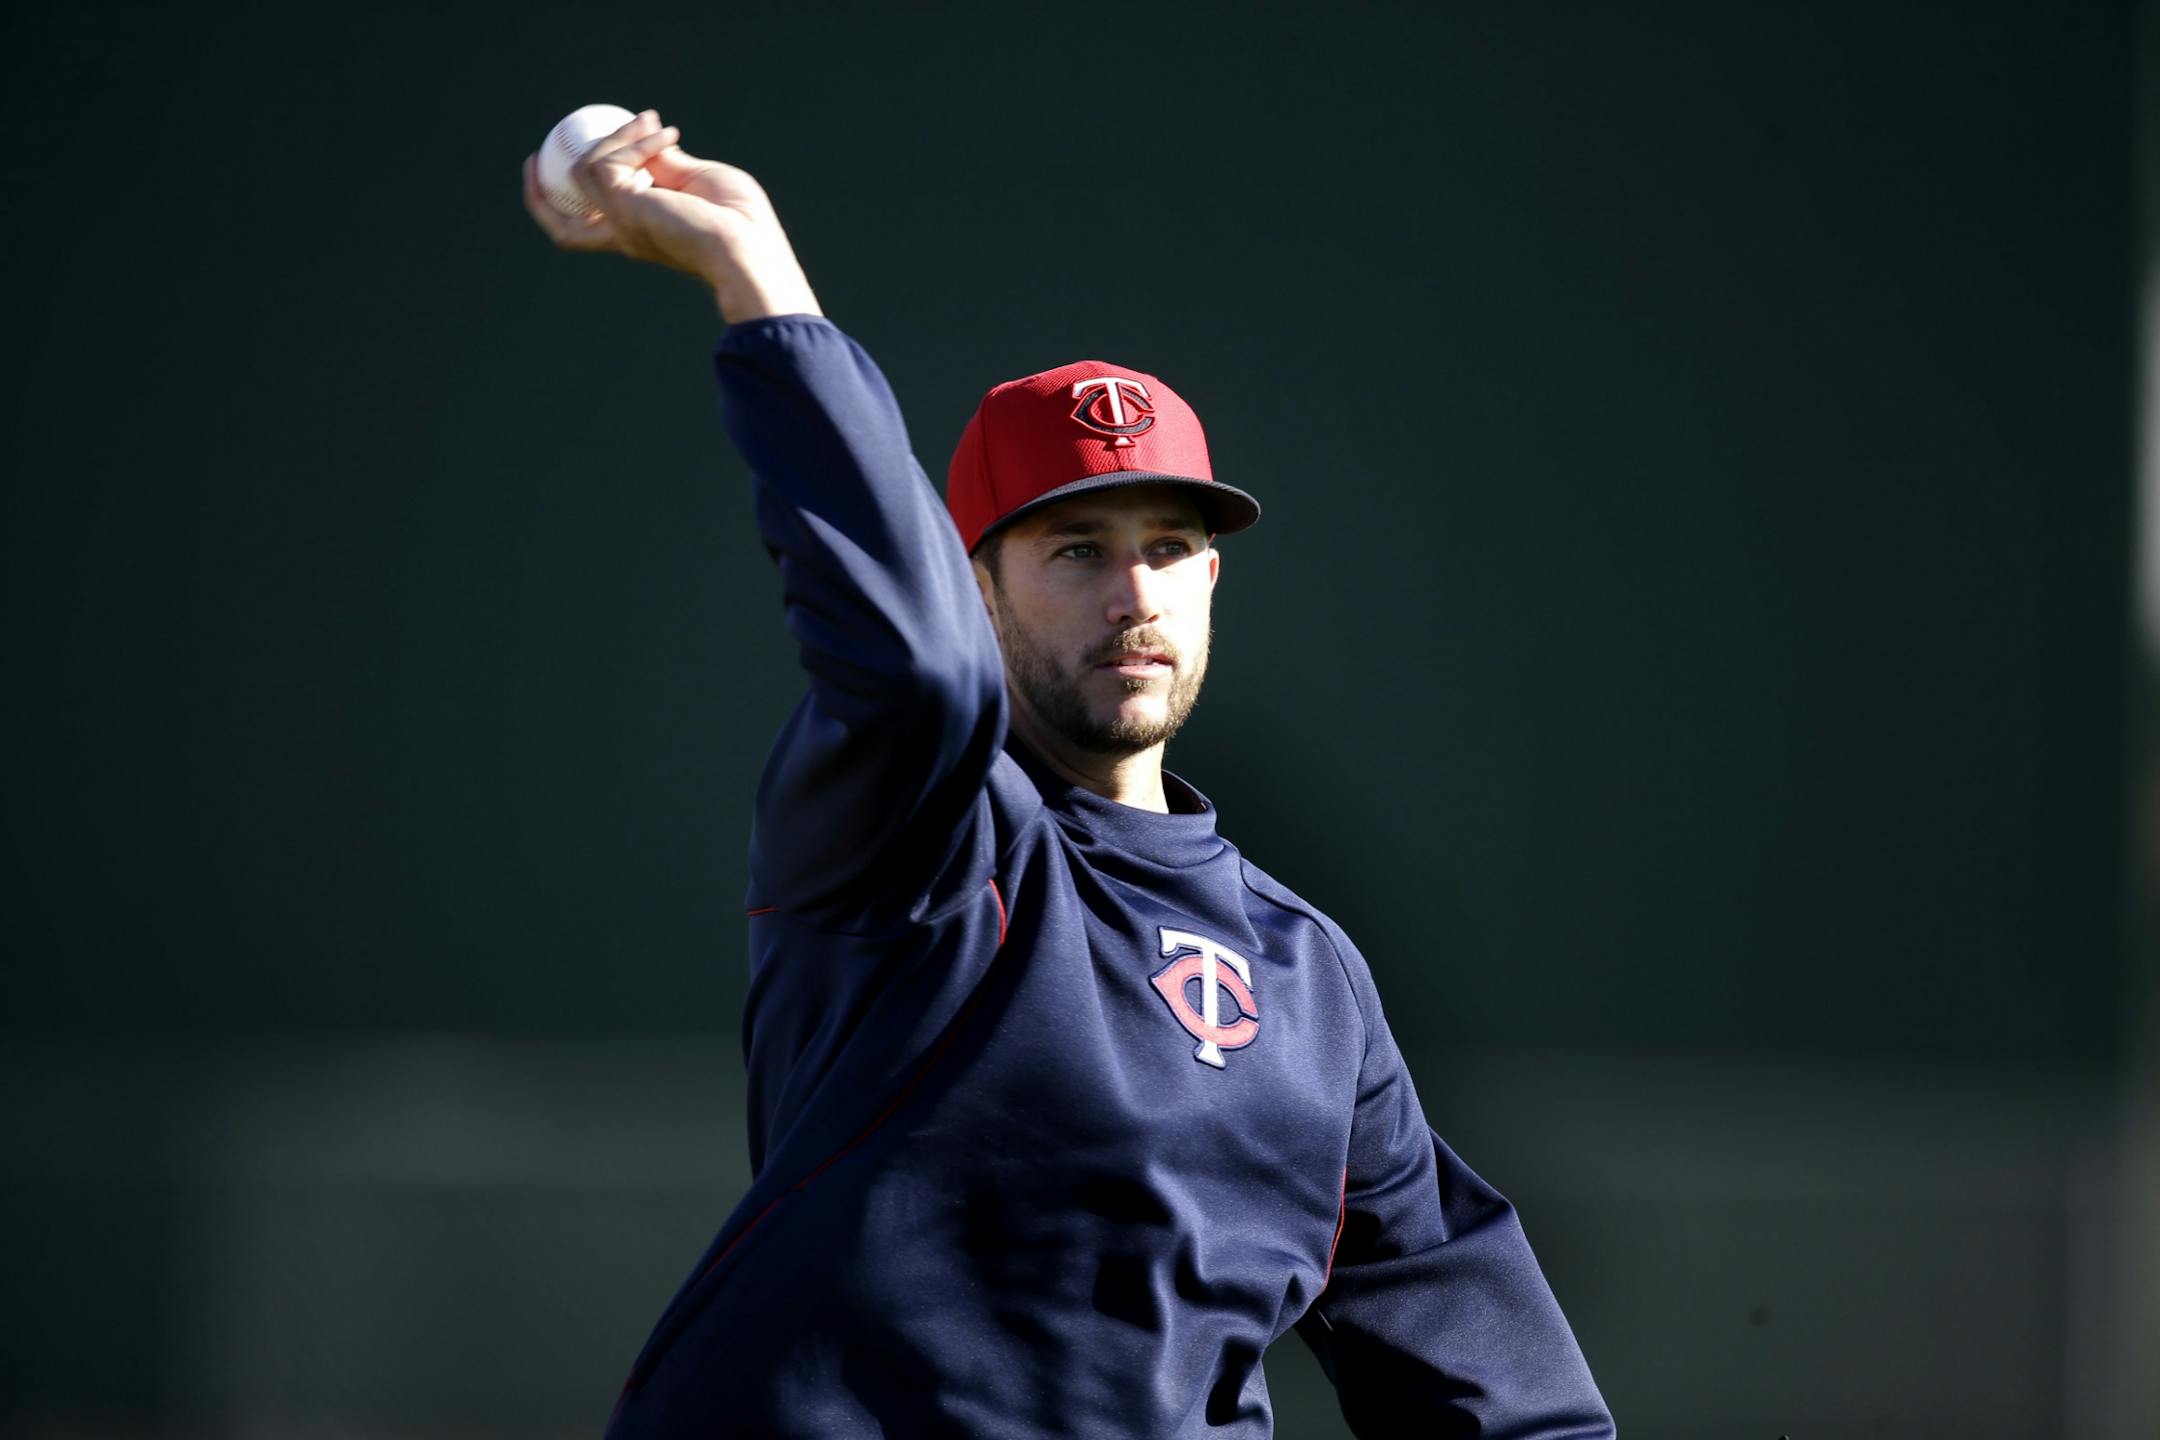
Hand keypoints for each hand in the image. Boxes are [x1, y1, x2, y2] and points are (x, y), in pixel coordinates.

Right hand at [522, 110, 821, 323]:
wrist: (751, 248)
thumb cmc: (743, 223)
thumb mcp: (699, 180)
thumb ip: (666, 163)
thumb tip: (647, 139)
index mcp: (644, 233)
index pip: (593, 226)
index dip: (572, 200)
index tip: (572, 159)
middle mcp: (626, 235)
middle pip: (563, 228)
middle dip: (538, 193)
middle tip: (541, 150)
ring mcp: (622, 223)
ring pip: (585, 170)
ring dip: (617, 136)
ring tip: (656, 124)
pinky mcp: (624, 207)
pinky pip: (608, 160)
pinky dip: (633, 139)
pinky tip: (665, 134)